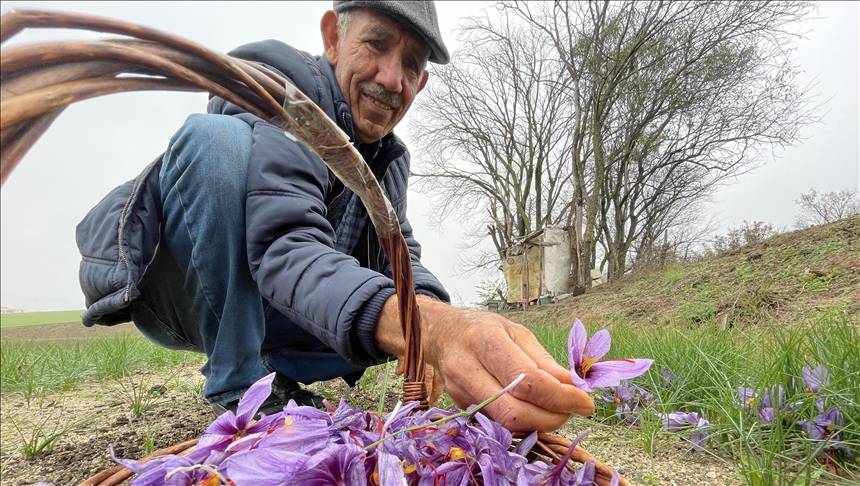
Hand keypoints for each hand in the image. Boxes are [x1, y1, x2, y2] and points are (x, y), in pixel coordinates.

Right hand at [376, 296, 593, 431]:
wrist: (441, 334)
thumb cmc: (483, 329)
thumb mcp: (517, 333)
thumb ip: (544, 362)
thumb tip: (574, 386)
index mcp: (485, 341)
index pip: (527, 381)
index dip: (561, 397)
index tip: (586, 401)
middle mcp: (467, 369)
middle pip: (514, 411)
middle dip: (551, 418)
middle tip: (573, 410)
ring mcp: (460, 393)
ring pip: (505, 423)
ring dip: (539, 423)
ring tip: (557, 410)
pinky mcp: (461, 407)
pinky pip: (498, 423)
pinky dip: (523, 422)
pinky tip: (535, 411)